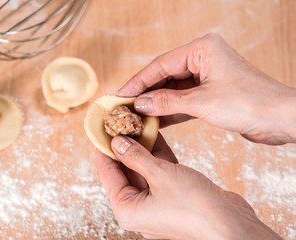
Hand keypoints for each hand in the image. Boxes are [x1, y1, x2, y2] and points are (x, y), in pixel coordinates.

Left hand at [95, 133, 281, 239]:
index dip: (102, 147)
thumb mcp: (160, 175)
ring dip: (141, 146)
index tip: (100, 128)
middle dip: (123, 144)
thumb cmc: (195, 208)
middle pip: (124, 169)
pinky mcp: (172, 196)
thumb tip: (116, 142)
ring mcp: (156, 202)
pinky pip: (159, 171)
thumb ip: (136, 157)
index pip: (107, 172)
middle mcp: (138, 208)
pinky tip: (154, 134)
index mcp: (127, 209)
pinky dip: (157, 154)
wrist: (232, 226)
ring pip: (143, 168)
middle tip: (119, 121)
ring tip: (135, 122)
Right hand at [117, 33, 295, 144]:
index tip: (121, 95)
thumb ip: (167, 102)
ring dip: (156, 103)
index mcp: (202, 49)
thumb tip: (140, 104)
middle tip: (125, 106)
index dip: (139, 81)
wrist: (280, 119)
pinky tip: (155, 120)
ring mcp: (207, 76)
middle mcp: (203, 59)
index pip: (161, 64)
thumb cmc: (250, 103)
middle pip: (165, 76)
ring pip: (173, 89)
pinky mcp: (210, 93)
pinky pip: (184, 100)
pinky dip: (170, 111)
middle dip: (146, 93)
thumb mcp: (202, 102)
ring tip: (136, 115)